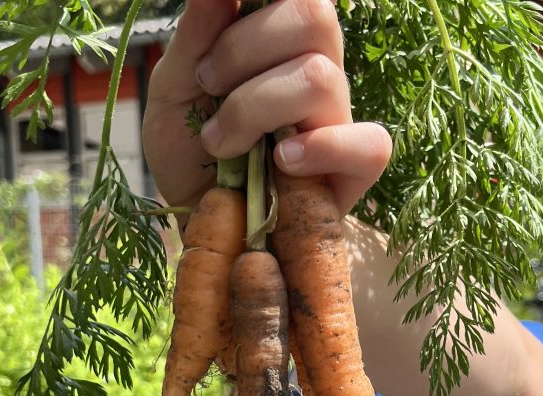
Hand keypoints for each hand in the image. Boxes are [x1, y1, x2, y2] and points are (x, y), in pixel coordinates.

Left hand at [141, 0, 391, 215]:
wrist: (201, 227)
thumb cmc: (190, 155)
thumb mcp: (173, 92)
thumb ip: (194, 38)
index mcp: (279, 39)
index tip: (222, 12)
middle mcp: (317, 69)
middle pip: (314, 15)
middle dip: (243, 47)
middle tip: (207, 84)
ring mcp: (339, 118)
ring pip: (320, 77)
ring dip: (254, 107)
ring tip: (220, 142)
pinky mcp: (354, 169)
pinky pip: (369, 144)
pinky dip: (322, 147)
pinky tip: (281, 162)